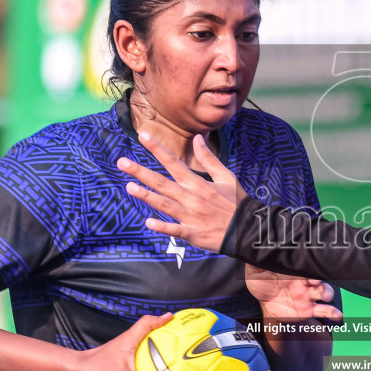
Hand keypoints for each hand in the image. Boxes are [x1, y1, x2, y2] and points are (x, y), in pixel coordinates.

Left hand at [117, 132, 243, 252]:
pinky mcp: (194, 234)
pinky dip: (163, 227)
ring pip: (165, 205)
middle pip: (162, 182)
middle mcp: (192, 198)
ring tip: (129, 187)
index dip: (157, 149)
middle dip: (141, 172)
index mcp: (198, 183)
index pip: (173, 162)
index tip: (142, 136)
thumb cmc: (237, 202)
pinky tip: (148, 222)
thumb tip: (197, 138)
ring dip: (147, 196)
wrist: (249, 229)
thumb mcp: (226, 177)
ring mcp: (191, 216)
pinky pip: (176, 230)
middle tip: (121, 162)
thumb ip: (209, 159)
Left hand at [245, 265, 342, 325]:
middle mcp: (304, 281)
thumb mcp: (255, 270)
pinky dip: (333, 313)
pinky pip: (324, 311)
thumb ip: (256, 260)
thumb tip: (252, 244)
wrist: (265, 304)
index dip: (309, 261)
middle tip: (316, 281)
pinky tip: (337, 316)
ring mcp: (308, 295)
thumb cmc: (262, 282)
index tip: (309, 261)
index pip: (305, 263)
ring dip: (327, 292)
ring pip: (324, 291)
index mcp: (293, 270)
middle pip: (318, 276)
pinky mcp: (310, 309)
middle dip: (320, 277)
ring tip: (326, 296)